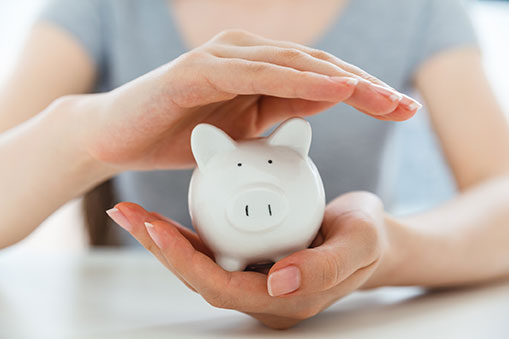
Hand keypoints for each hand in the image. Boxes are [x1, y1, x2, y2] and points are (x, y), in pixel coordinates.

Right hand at [68, 29, 419, 171]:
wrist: (116, 137)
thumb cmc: (176, 135)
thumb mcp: (241, 132)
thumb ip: (275, 114)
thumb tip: (316, 109)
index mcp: (259, 71)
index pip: (322, 79)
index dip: (364, 92)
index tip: (401, 111)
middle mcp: (246, 55)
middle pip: (319, 67)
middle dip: (367, 86)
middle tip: (405, 106)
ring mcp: (224, 58)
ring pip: (297, 64)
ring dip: (344, 80)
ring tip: (384, 97)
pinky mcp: (200, 69)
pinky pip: (260, 72)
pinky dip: (300, 79)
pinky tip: (337, 89)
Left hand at [107, 191, 395, 328]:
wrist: (367, 234)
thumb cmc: (367, 238)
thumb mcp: (361, 242)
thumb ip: (328, 265)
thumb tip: (280, 282)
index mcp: (286, 299)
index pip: (225, 287)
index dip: (188, 263)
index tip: (157, 230)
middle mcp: (262, 294)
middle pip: (200, 277)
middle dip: (160, 249)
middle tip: (129, 215)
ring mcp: (254, 278)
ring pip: (199, 263)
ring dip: (162, 240)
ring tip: (131, 212)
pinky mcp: (249, 259)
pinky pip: (210, 248)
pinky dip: (182, 232)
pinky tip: (159, 214)